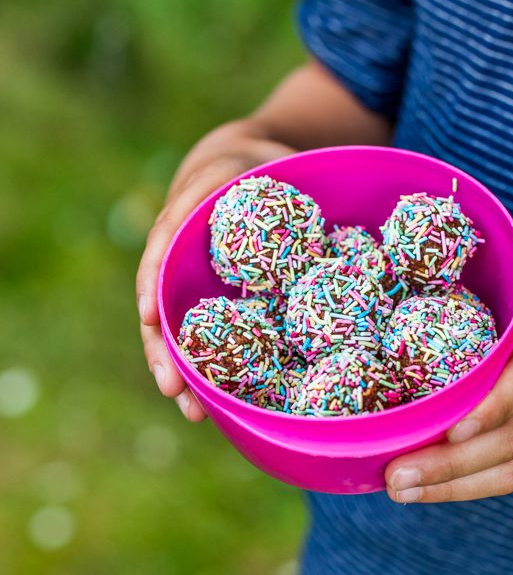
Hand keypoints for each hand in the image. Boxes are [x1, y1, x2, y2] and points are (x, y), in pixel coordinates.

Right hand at [136, 120, 292, 420]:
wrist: (242, 174)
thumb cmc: (246, 167)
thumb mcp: (252, 160)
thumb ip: (267, 173)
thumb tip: (300, 187)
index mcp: (179, 225)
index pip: (158, 257)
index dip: (153, 289)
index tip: (151, 320)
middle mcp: (179, 264)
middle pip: (162, 313)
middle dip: (166, 355)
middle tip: (176, 393)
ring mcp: (194, 289)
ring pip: (186, 336)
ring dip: (191, 376)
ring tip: (196, 414)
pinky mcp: (219, 308)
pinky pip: (216, 340)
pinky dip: (220, 369)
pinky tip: (231, 402)